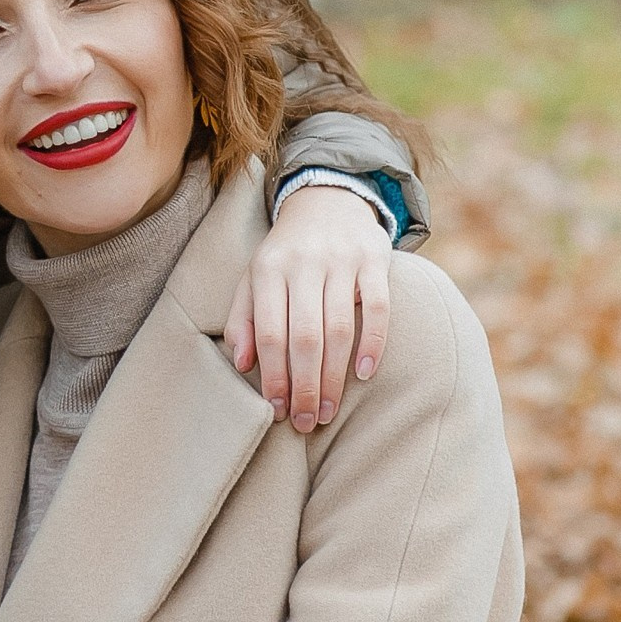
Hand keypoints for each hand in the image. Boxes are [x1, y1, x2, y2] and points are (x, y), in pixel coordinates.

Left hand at [225, 182, 391, 432]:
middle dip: (304, 386)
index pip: (269, 332)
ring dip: (334, 376)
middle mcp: (304, 263)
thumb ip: (244, 318)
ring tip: (328, 410)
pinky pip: (378, 307)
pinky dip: (373, 343)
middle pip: (304, 337)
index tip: (277, 410)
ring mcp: (342, 260)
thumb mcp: (254, 276)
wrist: (327, 199)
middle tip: (305, 422)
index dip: (273, 376)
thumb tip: (242, 364)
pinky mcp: (375, 259)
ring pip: (339, 328)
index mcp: (268, 269)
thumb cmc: (286, 253)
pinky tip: (364, 373)